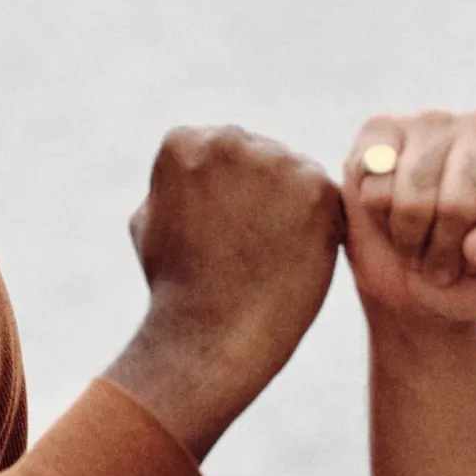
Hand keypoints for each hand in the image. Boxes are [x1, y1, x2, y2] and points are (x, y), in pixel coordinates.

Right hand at [104, 126, 343, 461]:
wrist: (210, 335)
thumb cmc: (176, 288)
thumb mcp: (149, 220)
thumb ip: (174, 181)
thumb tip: (195, 164)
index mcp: (184, 143)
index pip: (220, 150)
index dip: (225, 194)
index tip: (219, 231)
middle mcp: (228, 140)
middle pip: (261, 153)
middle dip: (261, 192)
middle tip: (249, 246)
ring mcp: (274, 161)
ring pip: (295, 174)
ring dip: (291, 206)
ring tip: (268, 254)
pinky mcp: (316, 188)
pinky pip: (326, 198)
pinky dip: (319, 227)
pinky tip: (293, 258)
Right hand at [343, 109, 475, 328]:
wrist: (412, 280)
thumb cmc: (475, 277)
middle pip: (456, 202)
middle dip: (441, 249)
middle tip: (439, 259)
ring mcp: (428, 121)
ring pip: (412, 195)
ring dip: (407, 237)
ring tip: (416, 241)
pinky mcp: (379, 129)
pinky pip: (373, 183)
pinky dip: (375, 215)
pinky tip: (388, 213)